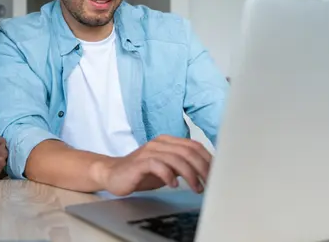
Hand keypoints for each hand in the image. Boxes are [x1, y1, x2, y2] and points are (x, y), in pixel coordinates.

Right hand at [96, 135, 211, 195]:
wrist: (113, 174)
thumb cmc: (140, 172)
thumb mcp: (166, 168)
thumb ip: (182, 166)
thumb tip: (205, 172)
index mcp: (167, 141)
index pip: (194, 145)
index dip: (208, 159)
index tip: (216, 173)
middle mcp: (159, 143)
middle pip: (188, 151)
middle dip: (203, 168)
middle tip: (209, 183)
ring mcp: (149, 151)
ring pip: (176, 158)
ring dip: (190, 175)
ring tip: (196, 188)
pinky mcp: (140, 162)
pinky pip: (158, 165)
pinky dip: (169, 176)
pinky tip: (174, 185)